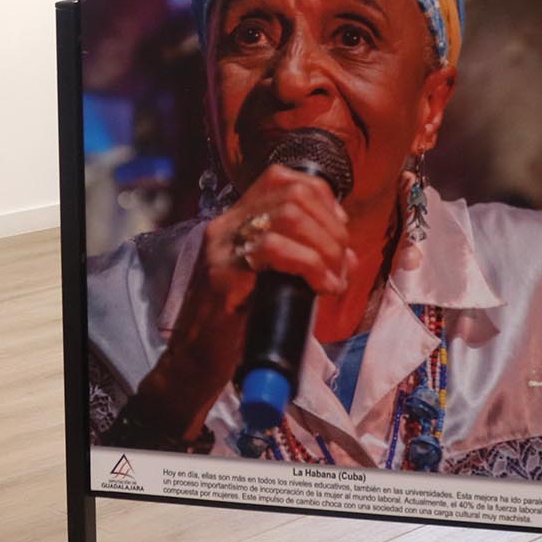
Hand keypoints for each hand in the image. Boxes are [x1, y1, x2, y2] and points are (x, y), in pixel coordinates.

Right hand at [173, 167, 353, 379]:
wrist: (194, 362)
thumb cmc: (235, 326)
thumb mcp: (273, 283)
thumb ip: (304, 262)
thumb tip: (347, 256)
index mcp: (236, 221)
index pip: (282, 179)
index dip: (322, 197)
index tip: (338, 229)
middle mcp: (226, 225)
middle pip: (292, 194)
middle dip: (331, 227)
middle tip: (340, 264)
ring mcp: (222, 247)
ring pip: (287, 216)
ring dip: (325, 246)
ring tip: (332, 279)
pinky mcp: (222, 274)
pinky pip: (274, 250)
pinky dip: (310, 265)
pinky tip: (320, 287)